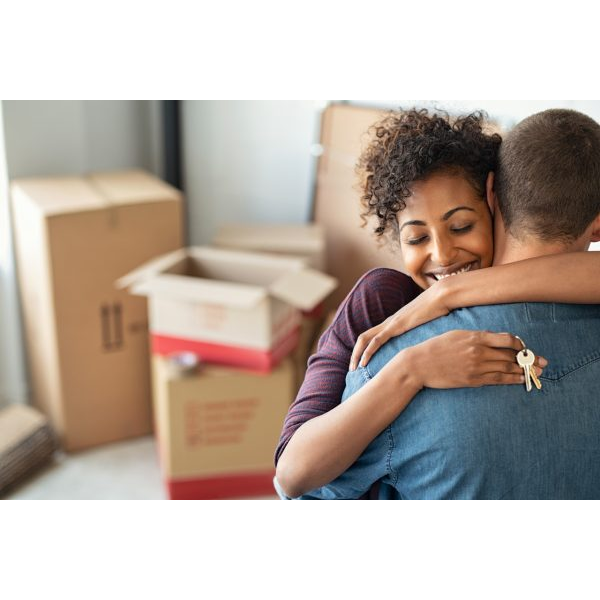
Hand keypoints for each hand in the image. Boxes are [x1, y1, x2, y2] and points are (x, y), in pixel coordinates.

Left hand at [350, 284, 449, 370]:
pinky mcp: (396, 325)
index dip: (364, 349)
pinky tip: (364, 362)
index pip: (372, 336)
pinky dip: (368, 351)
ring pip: (365, 339)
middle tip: (352, 369)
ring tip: (354, 369)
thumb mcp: (428, 325)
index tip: (362, 364)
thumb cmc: (438, 309)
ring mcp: (391, 323)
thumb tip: (428, 345)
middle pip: (363, 338)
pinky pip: (377, 339)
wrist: (442, 296)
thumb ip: (423, 333)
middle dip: (355, 354)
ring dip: (357, 354)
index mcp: (394, 323)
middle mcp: (389, 322)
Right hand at [388, 330, 547, 388]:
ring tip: (537, 373)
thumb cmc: (436, 347)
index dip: (521, 344)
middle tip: (543, 363)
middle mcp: (479, 351)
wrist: (419, 364)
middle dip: (529, 359)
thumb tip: (494, 339)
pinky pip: (497, 380)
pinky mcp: (472, 380)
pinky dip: (511, 380)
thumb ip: (476, 336)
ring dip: (525, 371)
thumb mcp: (456, 334)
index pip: (507, 339)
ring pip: (507, 369)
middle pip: (511, 355)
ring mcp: (476, 367)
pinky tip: (520, 380)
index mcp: (475, 337)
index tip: (526, 348)